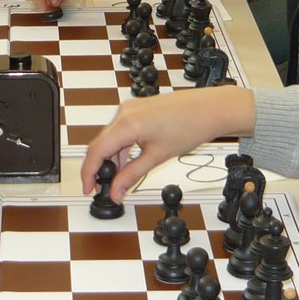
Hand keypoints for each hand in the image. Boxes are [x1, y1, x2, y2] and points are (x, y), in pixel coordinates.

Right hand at [80, 88, 256, 200]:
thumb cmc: (190, 126)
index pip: (96, 151)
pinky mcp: (137, 108)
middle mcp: (124, 112)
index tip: (89, 189)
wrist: (210, 109)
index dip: (88, 173)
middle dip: (98, 168)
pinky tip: (128, 162)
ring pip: (109, 138)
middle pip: (99, 144)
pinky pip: (120, 130)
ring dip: (111, 159)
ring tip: (119, 179)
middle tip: (103, 188)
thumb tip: (116, 191)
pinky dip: (120, 147)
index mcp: (127, 123)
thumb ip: (132, 175)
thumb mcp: (157, 156)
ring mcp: (130, 108)